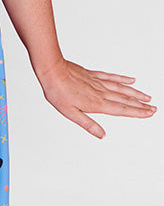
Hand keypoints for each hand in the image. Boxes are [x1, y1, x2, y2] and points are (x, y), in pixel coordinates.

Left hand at [37, 58, 156, 137]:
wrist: (52, 70)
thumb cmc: (58, 91)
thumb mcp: (70, 113)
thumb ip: (88, 124)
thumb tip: (102, 135)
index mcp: (97, 103)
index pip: (121, 110)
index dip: (137, 112)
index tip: (149, 113)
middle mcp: (100, 92)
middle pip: (125, 99)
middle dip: (140, 105)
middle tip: (154, 108)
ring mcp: (97, 82)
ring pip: (121, 88)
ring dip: (135, 93)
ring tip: (147, 96)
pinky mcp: (92, 74)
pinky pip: (111, 77)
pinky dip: (122, 78)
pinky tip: (130, 79)